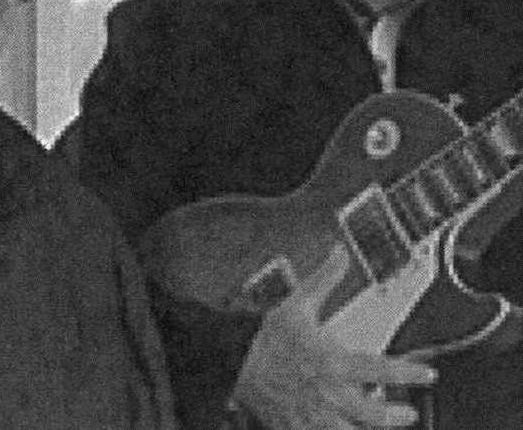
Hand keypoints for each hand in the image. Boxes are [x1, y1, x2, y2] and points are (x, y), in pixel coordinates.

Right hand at [233, 246, 435, 429]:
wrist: (236, 364)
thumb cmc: (269, 339)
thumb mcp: (296, 305)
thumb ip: (325, 281)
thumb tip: (340, 253)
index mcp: (333, 363)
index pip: (381, 370)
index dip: (410, 373)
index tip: (428, 374)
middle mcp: (330, 394)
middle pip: (376, 415)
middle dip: (398, 416)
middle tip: (409, 412)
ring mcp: (316, 417)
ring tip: (381, 428)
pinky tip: (347, 429)